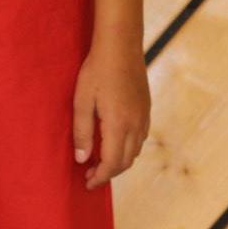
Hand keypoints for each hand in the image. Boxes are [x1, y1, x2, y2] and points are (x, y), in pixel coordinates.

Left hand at [72, 40, 150, 188]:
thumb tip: (82, 159)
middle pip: (125, 162)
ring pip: (134, 152)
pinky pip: (139, 139)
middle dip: (107, 173)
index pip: (111, 163)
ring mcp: (143, 117)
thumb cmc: (96, 71)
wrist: (121, 46)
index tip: (87, 183)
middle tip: (89, 175)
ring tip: (99, 162)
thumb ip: (82, 132)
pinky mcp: (146, 110)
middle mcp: (135, 125)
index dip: (99, 177)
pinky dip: (127, 150)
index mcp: (118, 125)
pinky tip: (113, 144)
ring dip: (118, 162)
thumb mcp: (81, 102)